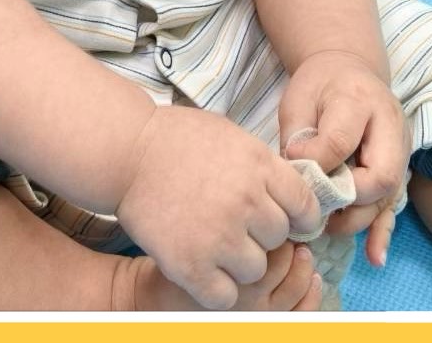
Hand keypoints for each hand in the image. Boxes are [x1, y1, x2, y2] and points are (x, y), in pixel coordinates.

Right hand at [115, 104, 321, 309]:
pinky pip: (225, 295)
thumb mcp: (231, 137)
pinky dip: (215, 286)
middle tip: (234, 223)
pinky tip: (202, 264)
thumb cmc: (177, 139)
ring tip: (214, 241)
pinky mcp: (191, 264)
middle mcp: (246, 201)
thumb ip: (264, 167)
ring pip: (256, 269)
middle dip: (260, 234)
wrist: (126, 150)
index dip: (297, 217)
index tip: (285, 220)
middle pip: (280, 239)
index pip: (305, 207)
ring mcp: (219, 235)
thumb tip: (291, 196)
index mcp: (259, 166)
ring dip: (238, 261)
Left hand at [279, 50, 410, 265]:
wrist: (348, 70)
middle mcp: (389, 126)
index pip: (340, 141)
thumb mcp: (299, 98)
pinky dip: (382, 232)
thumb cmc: (319, 84)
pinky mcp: (400, 168)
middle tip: (315, 205)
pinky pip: (394, 205)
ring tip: (325, 227)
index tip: (292, 164)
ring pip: (387, 197)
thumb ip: (298, 133)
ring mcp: (401, 150)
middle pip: (379, 176)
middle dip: (347, 199)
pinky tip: (373, 257)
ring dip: (356, 218)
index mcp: (358, 100)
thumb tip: (298, 173)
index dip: (315, 161)